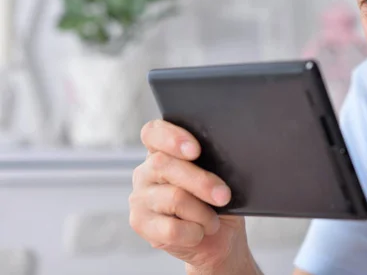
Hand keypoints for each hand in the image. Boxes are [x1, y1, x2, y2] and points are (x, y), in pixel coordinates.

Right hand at [129, 120, 253, 273]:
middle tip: (224, 195)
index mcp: (163, 151)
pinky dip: (193, 232)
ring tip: (213, 221)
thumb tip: (224, 161)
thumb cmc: (218, 202)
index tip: (195, 150)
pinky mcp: (140, 224)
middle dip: (201, 181)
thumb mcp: (220, 177)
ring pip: (174, 198)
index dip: (172, 138)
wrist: (219, 238)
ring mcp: (140, 197)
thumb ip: (212, 164)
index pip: (153, 132)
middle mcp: (146, 171)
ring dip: (203, 213)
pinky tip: (198, 233)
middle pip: (165, 165)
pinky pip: (171, 229)